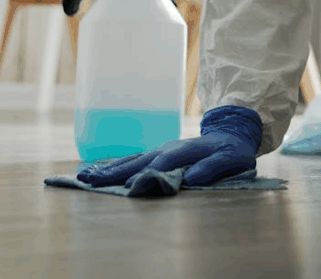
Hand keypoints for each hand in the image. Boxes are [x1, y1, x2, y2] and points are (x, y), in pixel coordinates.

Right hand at [76, 105, 262, 187]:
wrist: (232, 132)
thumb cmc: (232, 150)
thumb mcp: (230, 159)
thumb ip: (212, 167)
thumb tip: (190, 178)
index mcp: (184, 151)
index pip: (161, 165)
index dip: (146, 176)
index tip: (127, 189)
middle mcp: (168, 148)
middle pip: (138, 161)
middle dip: (114, 172)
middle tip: (89, 180)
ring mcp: (161, 149)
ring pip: (133, 159)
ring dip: (110, 169)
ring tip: (87, 175)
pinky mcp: (159, 153)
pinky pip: (135, 159)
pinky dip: (118, 165)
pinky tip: (103, 171)